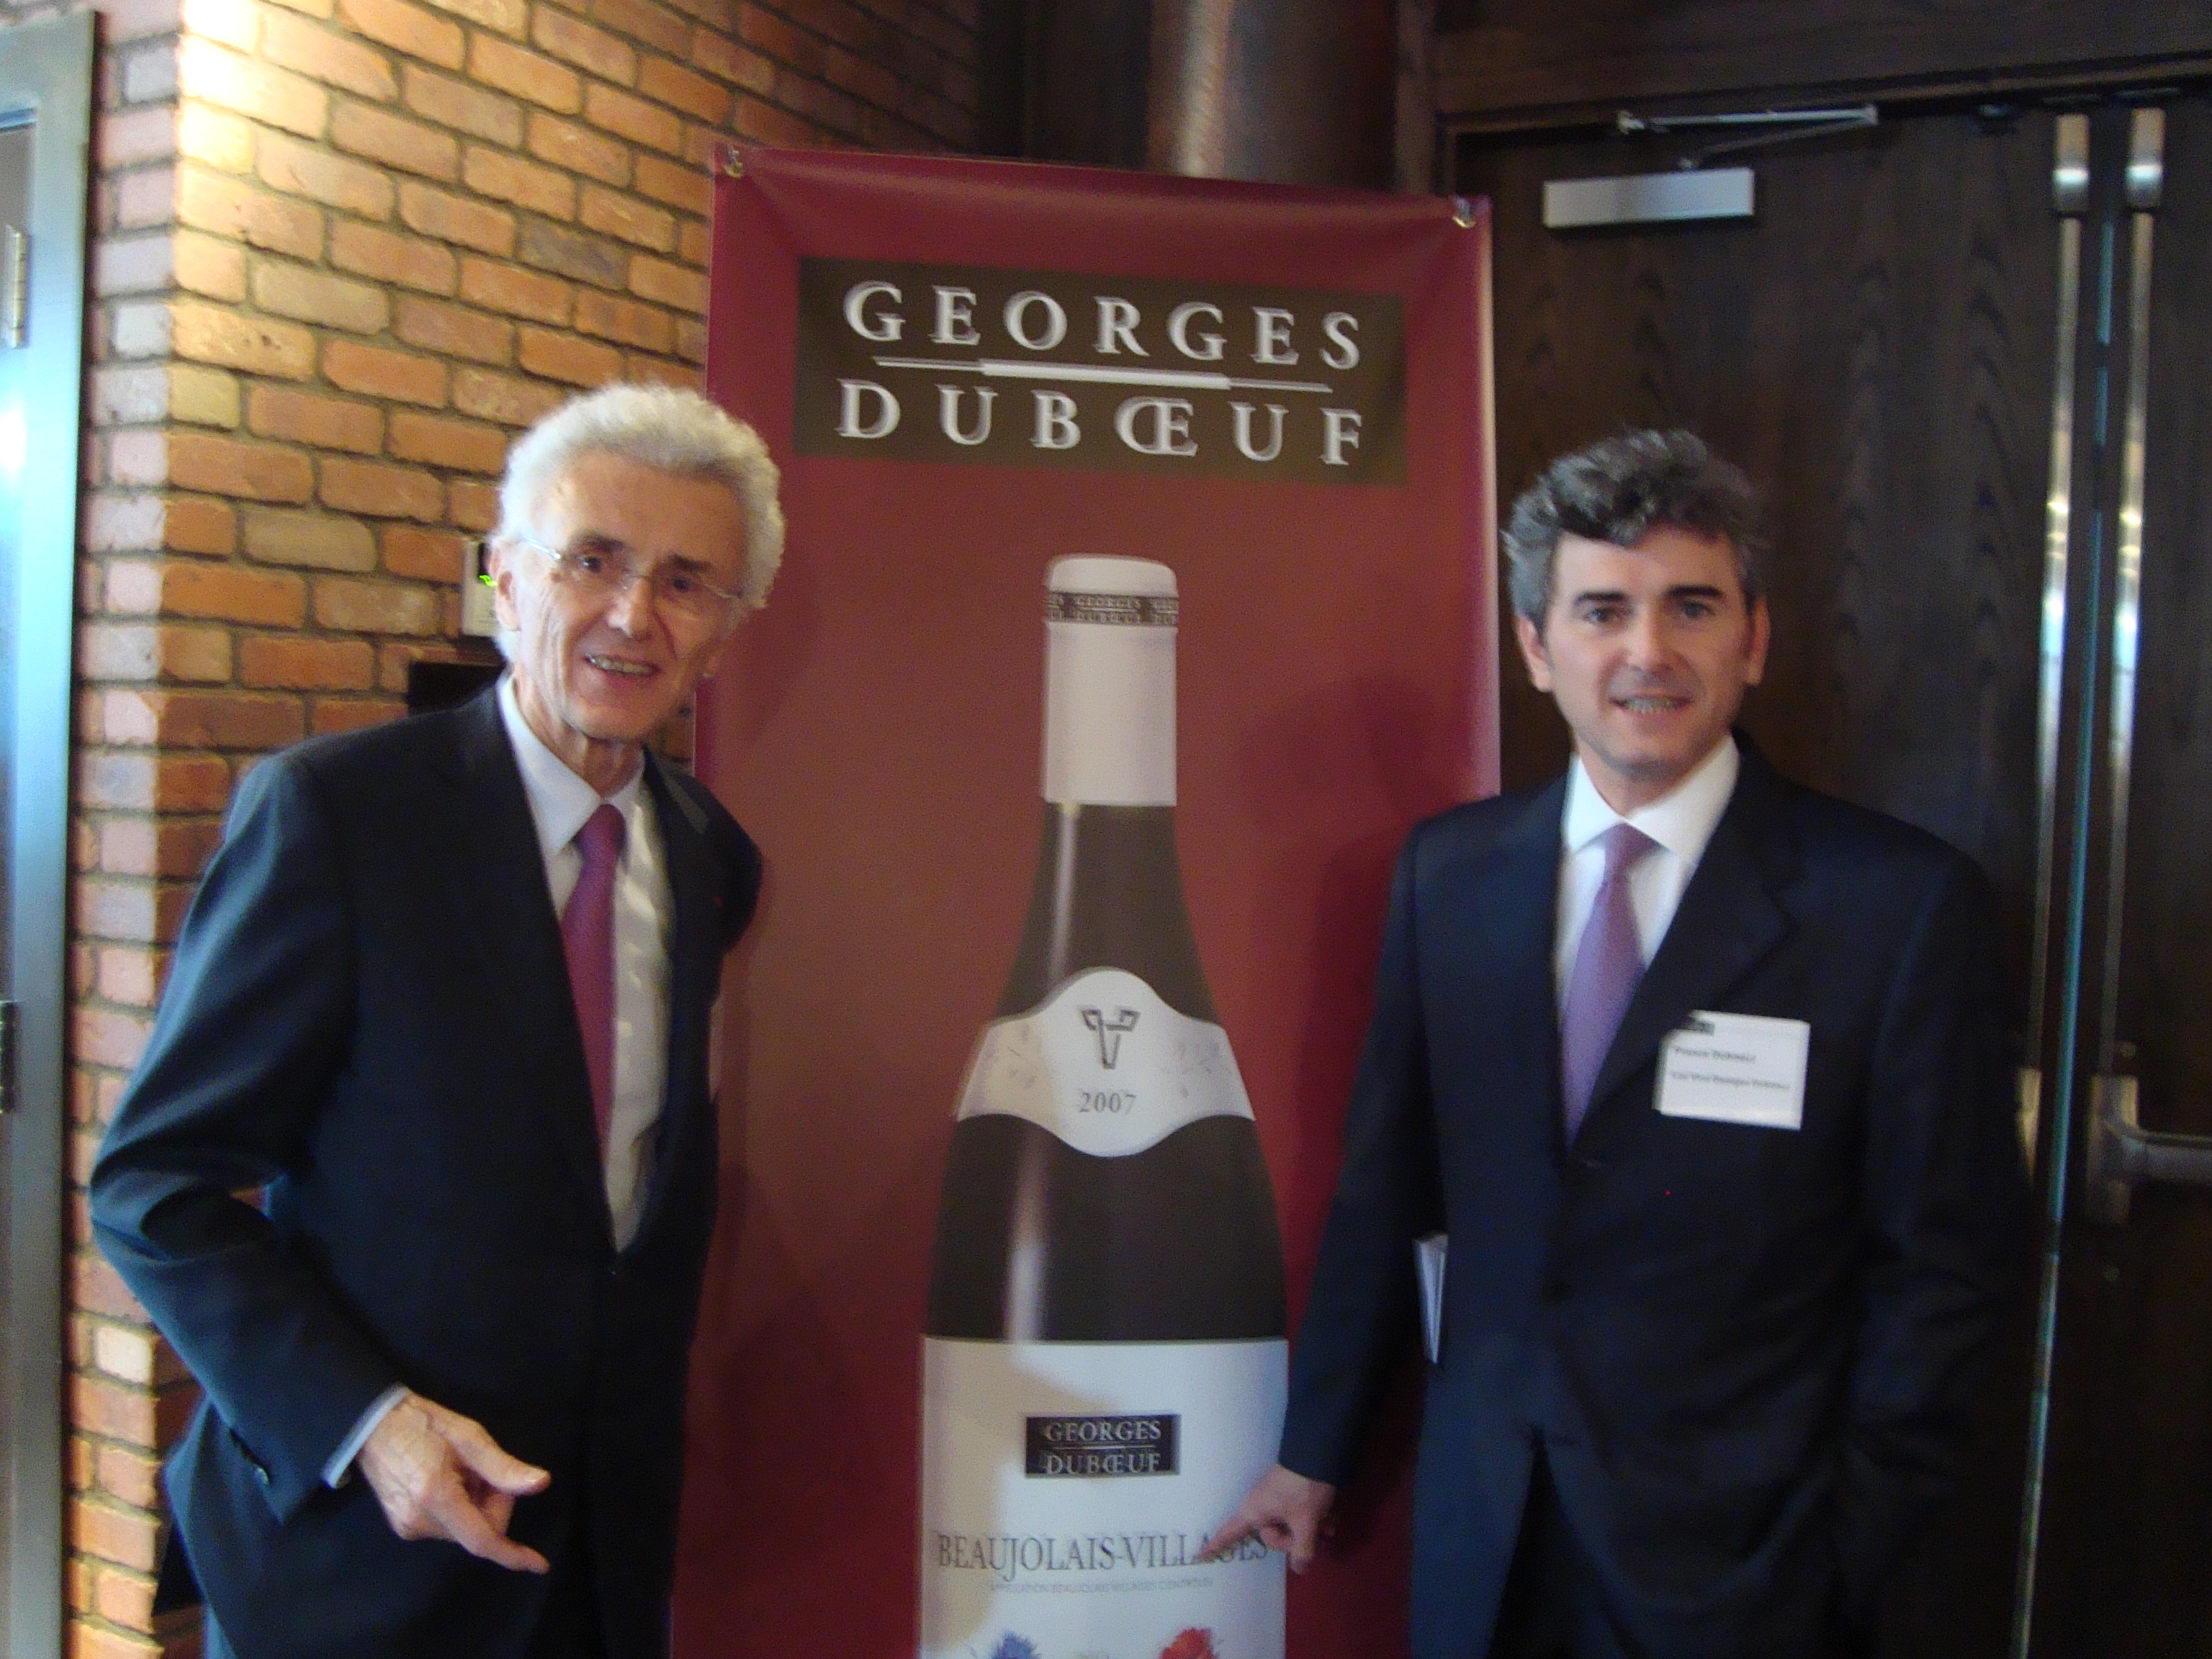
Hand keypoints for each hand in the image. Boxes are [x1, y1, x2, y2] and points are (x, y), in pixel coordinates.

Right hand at [356, 1391, 551, 1572]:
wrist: (373, 1425)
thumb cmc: (423, 1423)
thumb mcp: (469, 1436)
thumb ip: (503, 1467)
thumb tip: (541, 1484)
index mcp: (436, 1498)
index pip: (482, 1540)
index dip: (512, 1554)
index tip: (540, 1565)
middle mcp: (419, 1522)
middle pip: (478, 1530)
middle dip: (493, 1503)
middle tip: (482, 1470)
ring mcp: (407, 1528)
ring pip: (464, 1529)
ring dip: (475, 1504)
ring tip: (460, 1471)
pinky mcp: (402, 1527)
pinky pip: (447, 1526)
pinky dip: (458, 1508)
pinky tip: (447, 1481)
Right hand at [1198, 1464, 1336, 1572]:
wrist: (1317, 1453)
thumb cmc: (1303, 1489)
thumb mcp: (1306, 1522)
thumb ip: (1303, 1549)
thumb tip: (1299, 1569)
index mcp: (1255, 1512)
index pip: (1230, 1532)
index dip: (1216, 1545)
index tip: (1200, 1556)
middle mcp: (1260, 1505)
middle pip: (1272, 1535)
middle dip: (1296, 1538)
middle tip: (1316, 1532)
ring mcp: (1274, 1498)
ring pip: (1288, 1524)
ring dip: (1309, 1529)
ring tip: (1329, 1524)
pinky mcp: (1287, 1491)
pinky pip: (1295, 1513)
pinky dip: (1311, 1518)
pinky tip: (1330, 1518)